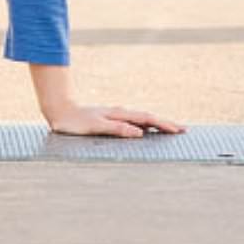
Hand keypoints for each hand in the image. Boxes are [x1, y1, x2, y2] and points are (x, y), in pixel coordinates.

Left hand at [45, 103, 184, 138]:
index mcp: (119, 114)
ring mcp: (116, 115)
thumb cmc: (75, 122)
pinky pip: (134, 122)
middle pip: (148, 117)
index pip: (147, 119)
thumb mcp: (95, 127)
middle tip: (183, 130)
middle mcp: (120, 113)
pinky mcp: (111, 119)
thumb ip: (116, 129)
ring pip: (142, 119)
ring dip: (157, 124)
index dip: (164, 124)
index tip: (179, 130)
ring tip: (171, 129)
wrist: (59, 111)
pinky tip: (147, 130)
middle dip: (166, 123)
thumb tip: (139, 133)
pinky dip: (145, 126)